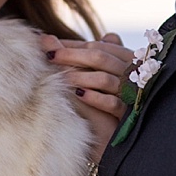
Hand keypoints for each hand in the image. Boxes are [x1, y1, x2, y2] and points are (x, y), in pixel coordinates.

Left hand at [42, 33, 133, 155]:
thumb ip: (72, 57)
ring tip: (61, 77)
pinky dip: (95, 98)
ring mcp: (131, 93)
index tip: (50, 45)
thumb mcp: (88, 76)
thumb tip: (45, 37)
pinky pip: (113, 103)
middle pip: (100, 57)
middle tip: (50, 56)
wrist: (114, 138)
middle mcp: (130, 73)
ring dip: (80, 77)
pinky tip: (78, 95)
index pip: (97, 46)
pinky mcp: (128, 114)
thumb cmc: (99, 101)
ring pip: (105, 79)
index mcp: (125, 59)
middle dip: (72, 55)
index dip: (73, 45)